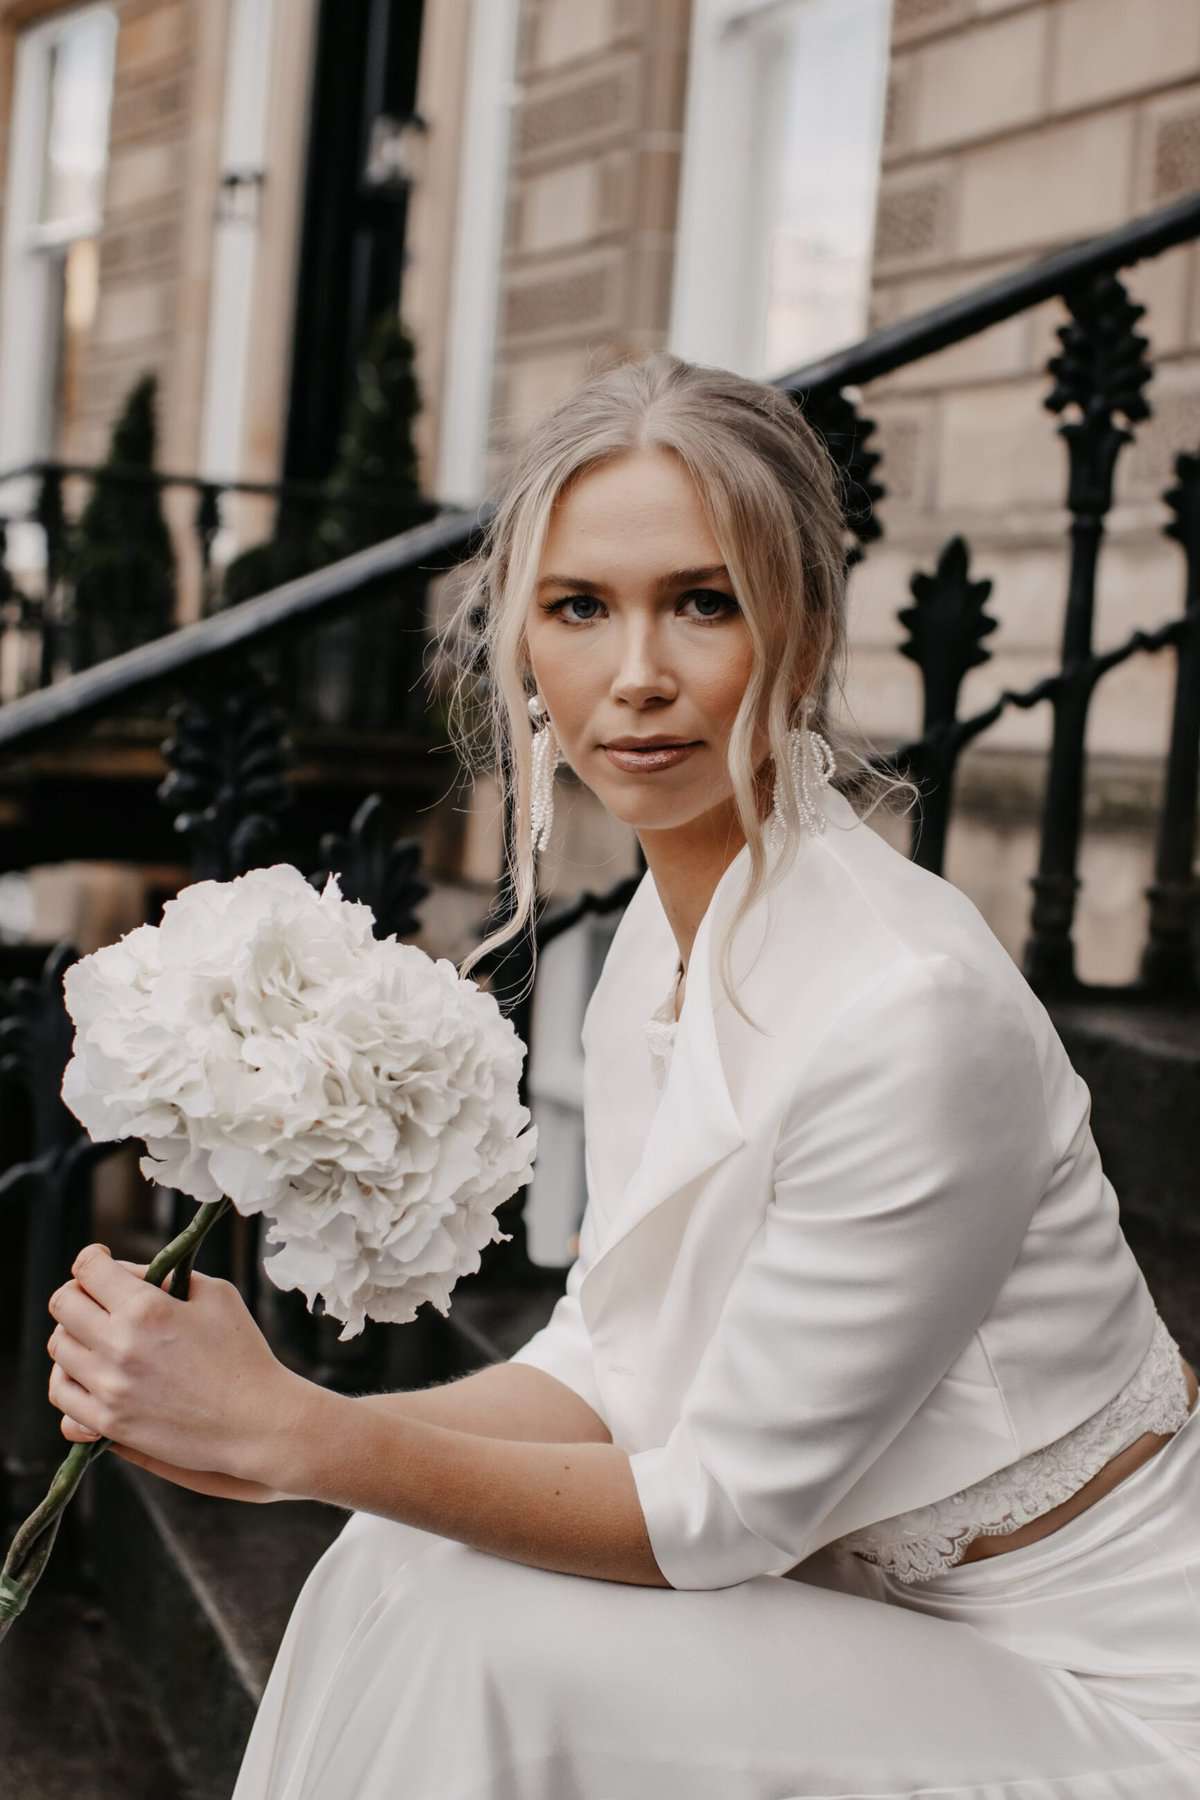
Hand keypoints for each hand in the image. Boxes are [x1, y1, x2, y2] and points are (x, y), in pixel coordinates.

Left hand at [46, 1242, 305, 1492]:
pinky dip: (70, 1381)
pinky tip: (92, 1375)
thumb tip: (127, 1274)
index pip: (88, 1269)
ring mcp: (110, 1389)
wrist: (256, 1422)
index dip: (92, 1257)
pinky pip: (62, 1397)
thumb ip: (167, 1276)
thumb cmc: (243, 1353)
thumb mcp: (216, 1294)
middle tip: (98, 1297)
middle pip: (63, 1305)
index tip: (100, 1260)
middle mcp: (119, 1347)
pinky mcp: (109, 1424)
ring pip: (58, 1349)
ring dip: (75, 1336)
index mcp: (146, 1309)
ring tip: (99, 1337)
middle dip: (79, 1292)